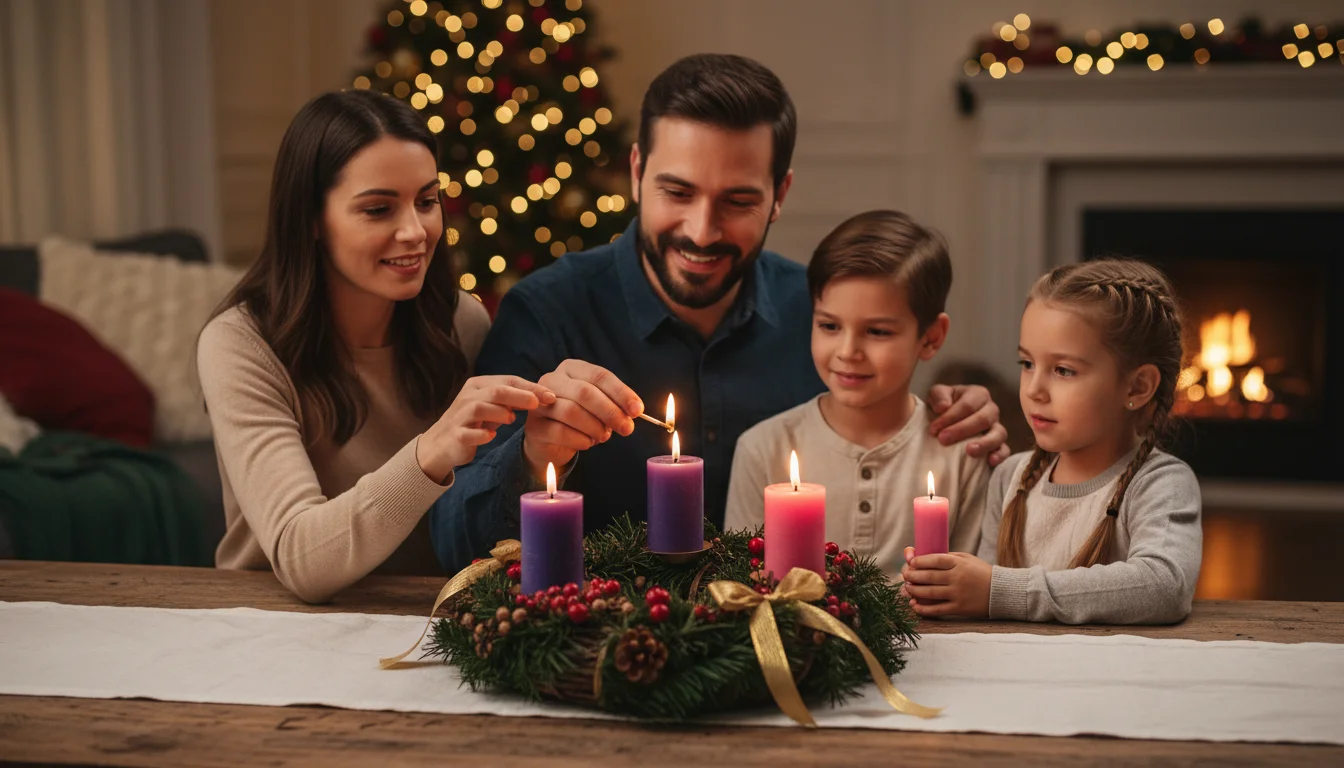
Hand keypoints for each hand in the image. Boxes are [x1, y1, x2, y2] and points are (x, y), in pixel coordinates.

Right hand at [418, 375, 555, 482]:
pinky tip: (491, 436)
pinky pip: (469, 433)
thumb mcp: (493, 406)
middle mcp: (468, 396)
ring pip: (480, 407)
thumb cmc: (474, 422)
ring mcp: (459, 415)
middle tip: (539, 404)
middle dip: (520, 396)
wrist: (441, 444)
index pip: (509, 381)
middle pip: (496, 391)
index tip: (551, 396)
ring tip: (512, 420)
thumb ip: (513, 399)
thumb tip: (545, 396)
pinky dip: (482, 434)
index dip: (531, 387)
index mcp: (479, 385)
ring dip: (500, 413)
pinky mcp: (455, 435)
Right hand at [523, 359, 641, 474]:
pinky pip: (561, 432)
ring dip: (595, 427)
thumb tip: (634, 411)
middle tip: (627, 428)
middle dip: (610, 412)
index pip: (599, 375)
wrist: (550, 441)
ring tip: (603, 436)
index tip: (637, 410)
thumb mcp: (599, 407)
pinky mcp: (534, 427)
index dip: (621, 393)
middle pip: (585, 392)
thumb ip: (614, 405)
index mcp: (571, 369)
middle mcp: (552, 381)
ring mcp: (540, 404)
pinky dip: (582, 440)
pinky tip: (588, 442)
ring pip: (571, 412)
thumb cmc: (579, 419)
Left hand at [899, 547, 991, 618]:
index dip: (920, 561)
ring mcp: (958, 594)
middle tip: (905, 575)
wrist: (1002, 592)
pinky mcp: (959, 608)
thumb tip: (925, 557)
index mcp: (960, 564)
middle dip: (913, 576)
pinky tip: (914, 605)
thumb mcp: (968, 559)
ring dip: (915, 591)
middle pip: (929, 576)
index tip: (911, 562)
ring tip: (907, 588)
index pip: (936, 560)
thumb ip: (949, 557)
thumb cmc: (982, 573)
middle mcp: (958, 578)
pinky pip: (937, 610)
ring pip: (930, 593)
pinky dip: (923, 609)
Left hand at [927, 384, 1009, 466]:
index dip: (950, 417)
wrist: (945, 420)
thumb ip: (939, 396)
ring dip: (984, 443)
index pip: (968, 405)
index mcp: (978, 394)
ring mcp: (997, 427)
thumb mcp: (936, 395)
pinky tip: (990, 461)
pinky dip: (1000, 455)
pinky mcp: (998, 445)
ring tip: (969, 451)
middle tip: (943, 439)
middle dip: (962, 430)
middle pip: (983, 419)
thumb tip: (943, 407)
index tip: (933, 429)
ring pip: (998, 434)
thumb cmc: (942, 406)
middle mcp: (991, 409)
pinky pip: (1004, 450)